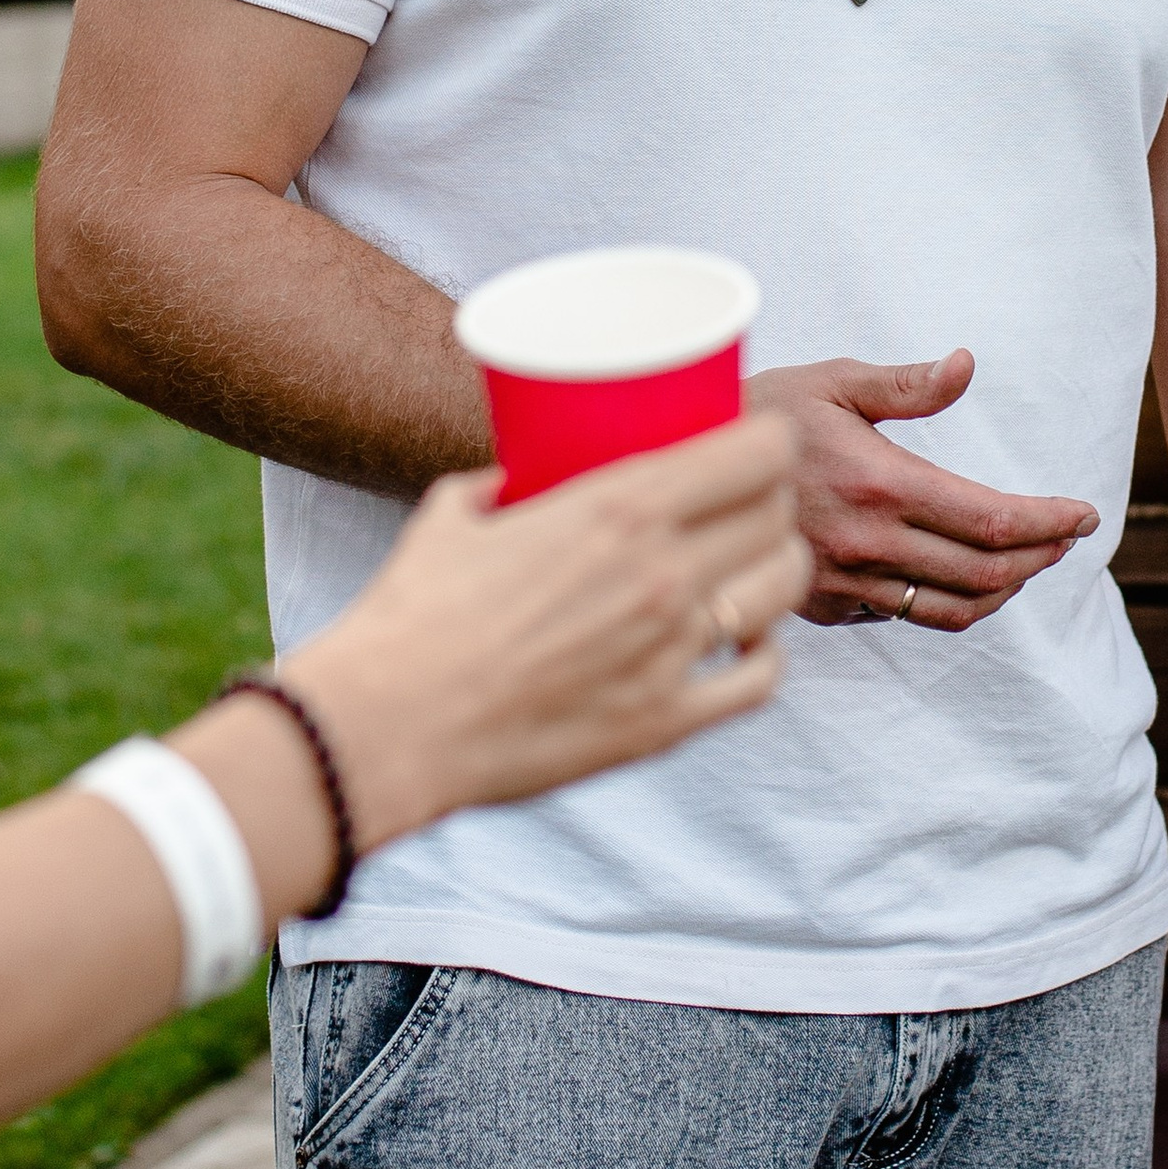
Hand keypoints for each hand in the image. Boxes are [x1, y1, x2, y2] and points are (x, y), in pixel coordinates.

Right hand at [283, 416, 808, 840]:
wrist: (386, 728)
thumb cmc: (410, 616)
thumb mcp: (454, 514)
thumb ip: (500, 484)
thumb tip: (517, 477)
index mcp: (619, 509)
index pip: (756, 454)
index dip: (774, 440)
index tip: (762, 440)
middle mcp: (662, 574)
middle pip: (777, 516)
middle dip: (774, 498)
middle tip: (750, 500)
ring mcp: (671, 653)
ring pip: (781, 589)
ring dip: (776, 569)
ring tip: (750, 566)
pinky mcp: (665, 723)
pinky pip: (758, 680)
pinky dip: (760, 655)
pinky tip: (739, 643)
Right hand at [744, 348, 1096, 631]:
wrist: (677, 469)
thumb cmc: (761, 411)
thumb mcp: (832, 381)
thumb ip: (908, 385)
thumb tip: (968, 366)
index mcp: (879, 484)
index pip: (991, 520)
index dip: (1050, 522)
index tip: (1085, 516)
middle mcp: (867, 543)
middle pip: (984, 574)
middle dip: (1039, 557)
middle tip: (1066, 538)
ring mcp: (843, 582)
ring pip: (949, 609)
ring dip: (1001, 591)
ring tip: (1026, 564)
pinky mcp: (822, 606)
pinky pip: (900, 616)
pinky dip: (944, 602)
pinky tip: (955, 576)